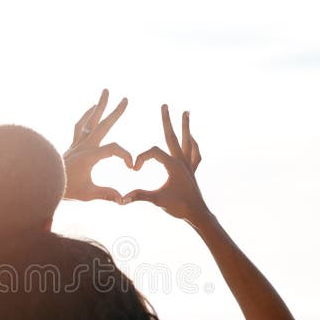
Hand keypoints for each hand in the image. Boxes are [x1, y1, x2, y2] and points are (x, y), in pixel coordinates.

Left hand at [63, 89, 132, 202]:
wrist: (46, 183)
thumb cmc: (67, 189)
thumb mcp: (88, 194)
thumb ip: (106, 194)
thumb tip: (123, 200)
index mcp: (90, 156)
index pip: (114, 149)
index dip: (126, 155)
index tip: (131, 167)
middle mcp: (84, 145)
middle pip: (103, 125)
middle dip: (115, 112)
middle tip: (125, 99)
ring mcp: (77, 143)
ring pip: (89, 120)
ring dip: (98, 106)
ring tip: (104, 92)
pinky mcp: (73, 145)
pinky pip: (79, 126)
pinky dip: (86, 116)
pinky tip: (91, 110)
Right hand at [124, 105, 210, 222]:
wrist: (197, 214)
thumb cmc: (178, 206)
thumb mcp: (156, 200)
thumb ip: (139, 196)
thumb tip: (122, 199)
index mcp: (173, 165)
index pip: (153, 152)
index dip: (141, 158)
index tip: (134, 169)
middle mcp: (182, 161)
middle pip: (172, 136)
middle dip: (167, 120)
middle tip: (165, 105)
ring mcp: (189, 165)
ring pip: (188, 141)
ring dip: (186, 127)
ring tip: (186, 112)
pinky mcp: (193, 171)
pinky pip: (195, 154)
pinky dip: (194, 146)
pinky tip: (192, 140)